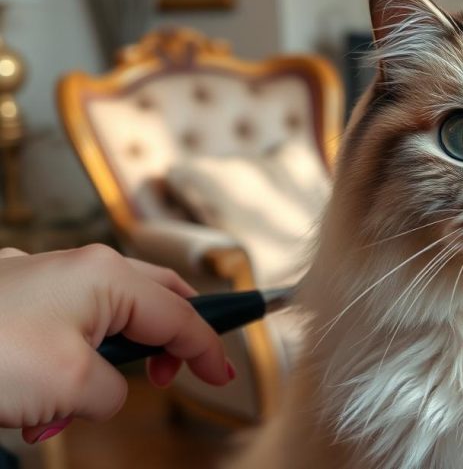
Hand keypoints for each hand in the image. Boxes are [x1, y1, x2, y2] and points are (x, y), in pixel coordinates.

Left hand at [0, 245, 232, 443]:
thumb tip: (106, 391)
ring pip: (102, 320)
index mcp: (109, 278)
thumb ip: (114, 390)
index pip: (181, 315)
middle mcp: (81, 269)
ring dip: (100, 369)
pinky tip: (32, 405)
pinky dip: (64, 368)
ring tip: (64, 412)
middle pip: (151, 299)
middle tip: (175, 372)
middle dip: (165, 341)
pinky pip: (63, 329)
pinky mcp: (14, 300)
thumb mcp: (75, 388)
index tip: (224, 376)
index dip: (208, 350)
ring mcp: (45, 280)